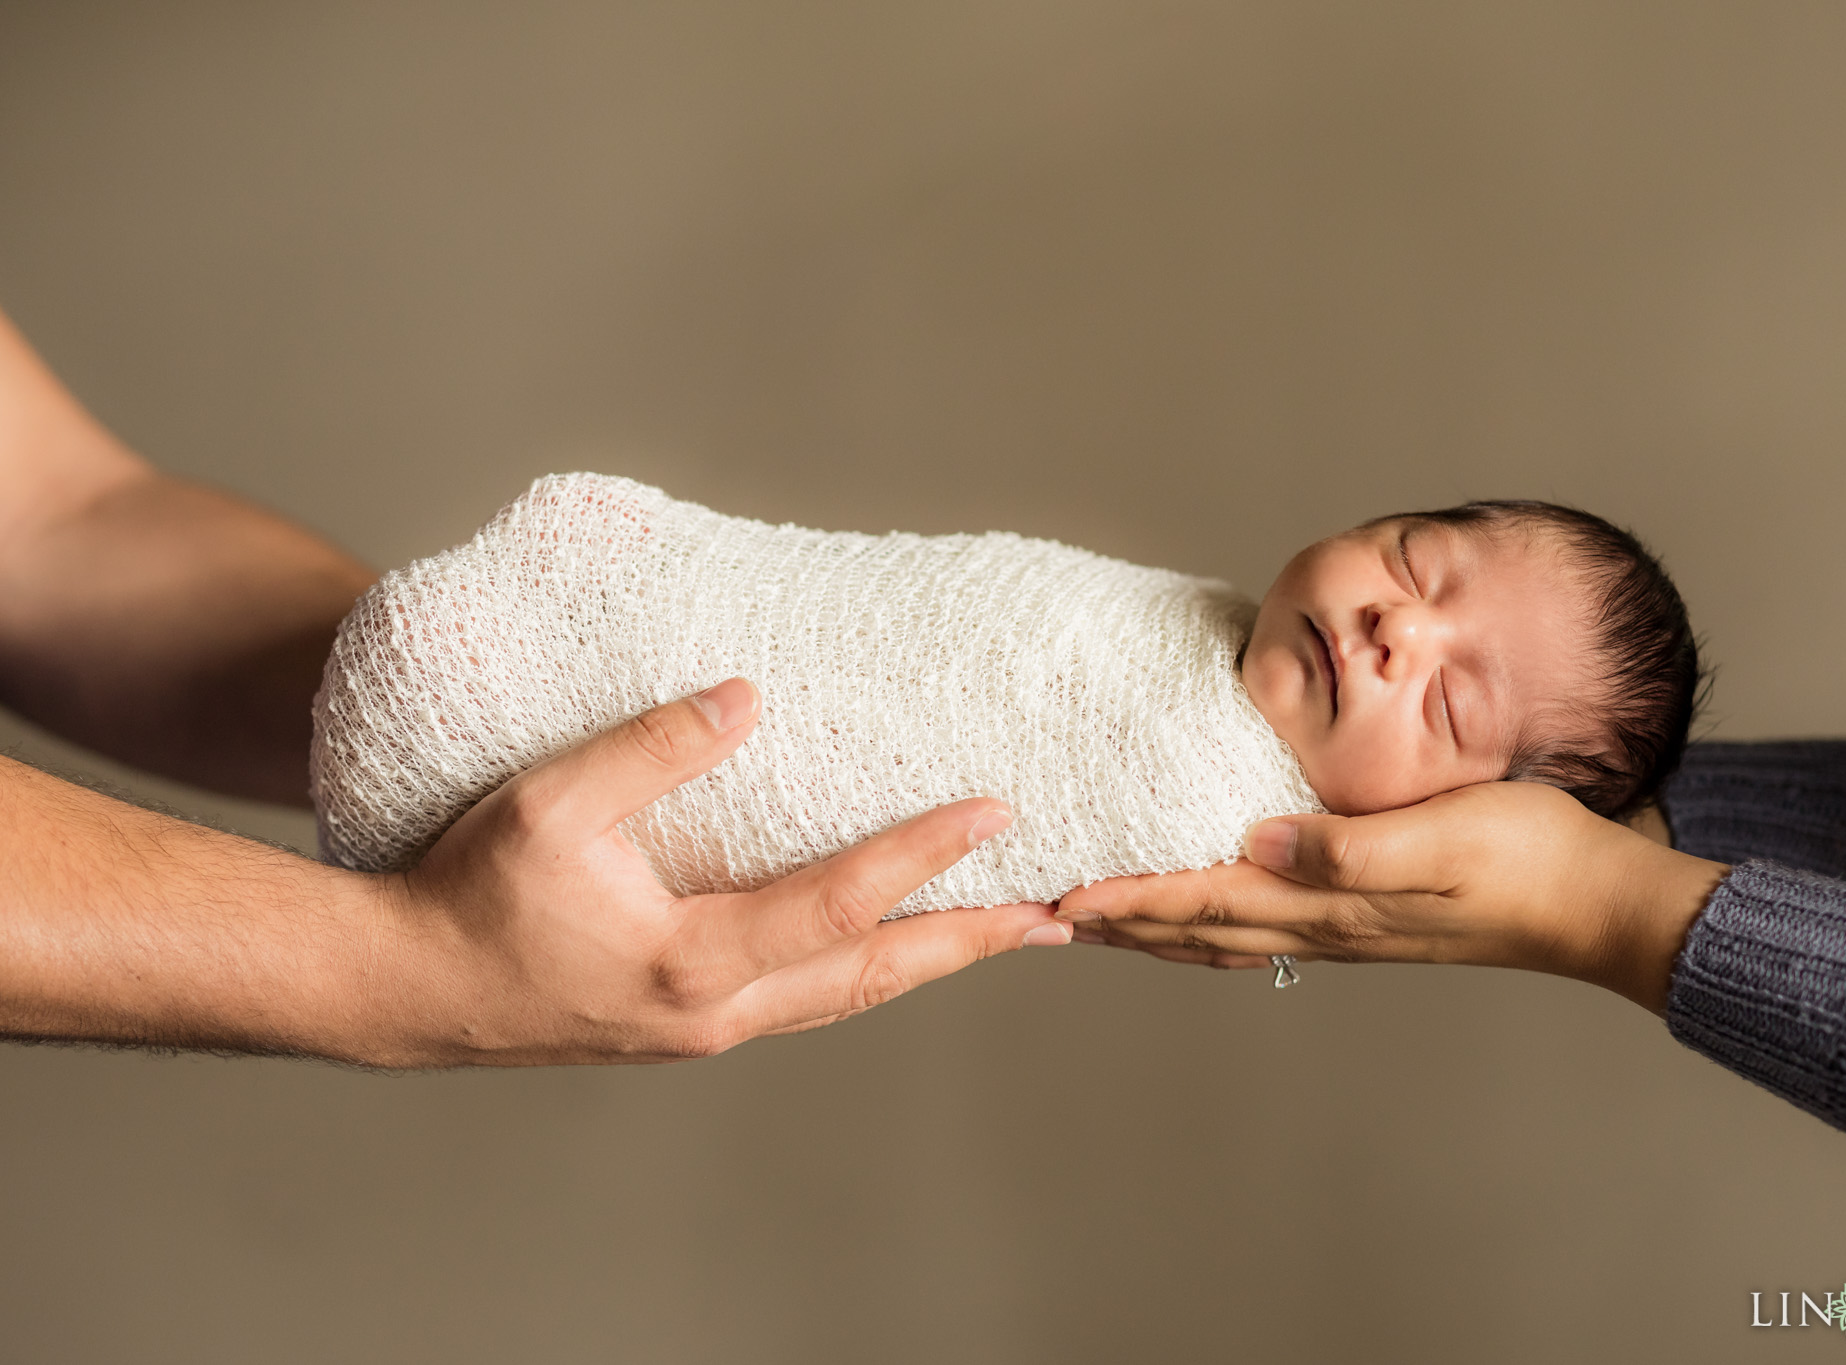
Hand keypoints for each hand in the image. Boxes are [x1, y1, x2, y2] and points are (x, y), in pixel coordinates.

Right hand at [375, 677, 1067, 1065]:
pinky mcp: (684, 1029)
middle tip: (1056, 915)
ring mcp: (703, 1031)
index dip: (925, 856)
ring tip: (997, 932)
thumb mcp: (549, 805)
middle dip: (970, 942)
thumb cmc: (468, 892)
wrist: (401, 990)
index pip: (840, 903)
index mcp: (690, 960)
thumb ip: (651, 749)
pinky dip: (863, 970)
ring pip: (844, 997)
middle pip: (874, 975)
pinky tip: (884, 945)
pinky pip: (803, 999)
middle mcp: (714, 1013)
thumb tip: (746, 698)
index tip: (996, 814)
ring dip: (926, 961)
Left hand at [1053, 781, 1726, 1014]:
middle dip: (1122, 923)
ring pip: (1225, 936)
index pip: (1206, 901)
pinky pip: (1264, 931)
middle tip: (1049, 919)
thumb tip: (1260, 841)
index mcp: (1333, 903)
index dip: (1131, 899)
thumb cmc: (1525, 857)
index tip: (1064, 897)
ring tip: (1101, 925)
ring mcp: (1347, 931)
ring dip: (1158, 932)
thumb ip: (1349, 845)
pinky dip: (1213, 928)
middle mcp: (1327, 925)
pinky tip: (1205, 920)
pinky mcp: (1368, 920)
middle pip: (1199, 929)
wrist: (1593, 903)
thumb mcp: (1439, 837)